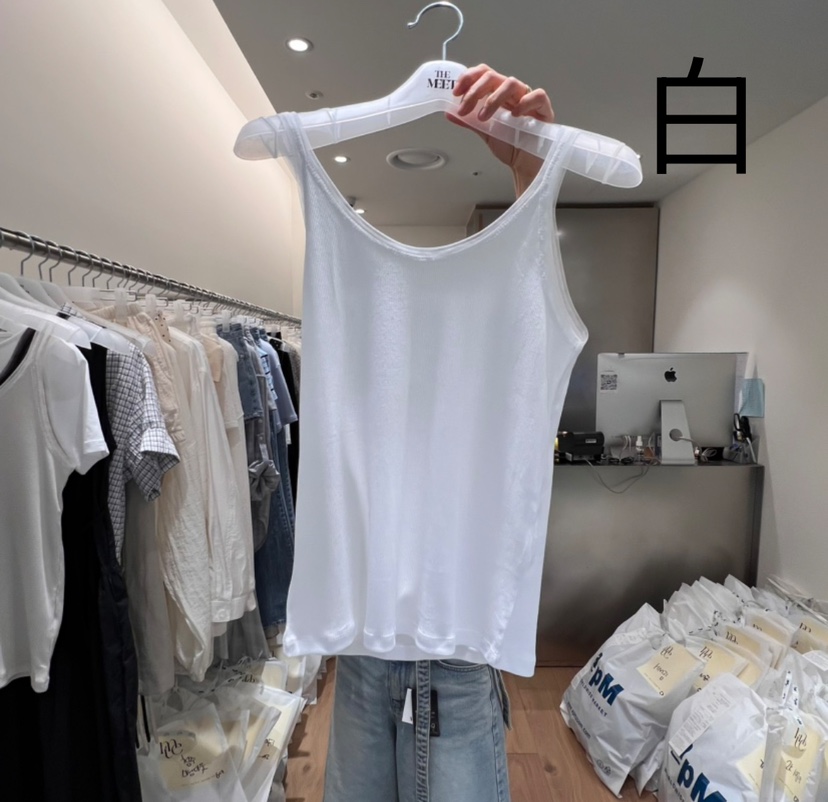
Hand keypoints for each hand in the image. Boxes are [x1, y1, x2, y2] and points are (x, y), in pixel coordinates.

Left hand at [448, 64, 554, 196]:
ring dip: (494, 99)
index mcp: (498, 93)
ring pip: (511, 83)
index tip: (456, 93)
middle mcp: (512, 93)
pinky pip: (537, 96)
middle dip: (475, 91)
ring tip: (484, 117)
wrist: (524, 163)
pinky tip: (515, 115)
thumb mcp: (485, 132)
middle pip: (493, 77)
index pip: (483, 74)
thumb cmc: (510, 144)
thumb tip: (450, 113)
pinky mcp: (544, 109)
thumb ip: (469, 122)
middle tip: (465, 109)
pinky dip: (525, 102)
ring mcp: (528, 98)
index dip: (469, 78)